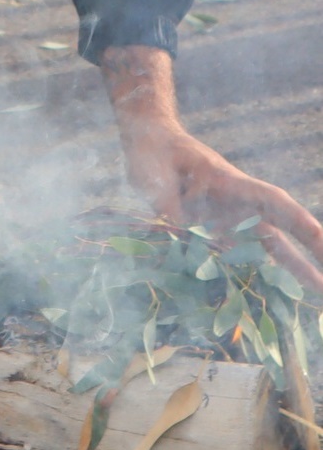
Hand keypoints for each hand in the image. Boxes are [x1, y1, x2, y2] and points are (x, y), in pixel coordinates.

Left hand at [101, 46, 322, 294]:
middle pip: (275, 239)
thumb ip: (167, 208)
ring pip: (255, 256)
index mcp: (232, 185)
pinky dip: (236, 281)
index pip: (276, 205)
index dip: (302, 225)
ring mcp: (220, 224)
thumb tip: (176, 239)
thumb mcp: (157, 176)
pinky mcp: (201, 236)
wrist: (146, 144)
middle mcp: (233, 208)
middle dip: (302, 263)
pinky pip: (223, 262)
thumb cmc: (155, 152)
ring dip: (277, 278)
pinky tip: (247, 303)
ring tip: (299, 305)